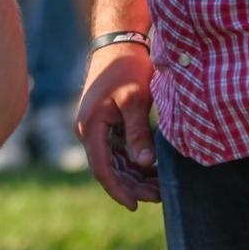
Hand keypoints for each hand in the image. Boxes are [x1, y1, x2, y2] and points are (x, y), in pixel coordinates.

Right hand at [75, 43, 158, 208]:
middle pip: (108, 169)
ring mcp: (95, 127)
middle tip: (159, 197)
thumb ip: (138, 133)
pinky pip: (117, 150)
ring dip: (134, 176)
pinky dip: (134, 162)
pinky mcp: (105, 123)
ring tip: (160, 187)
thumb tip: (144, 164)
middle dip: (132, 186)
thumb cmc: (127, 69)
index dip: (118, 190)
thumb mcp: (135, 100)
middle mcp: (88, 130)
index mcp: (91, 127)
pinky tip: (153, 169)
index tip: (136, 206)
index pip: (102, 169)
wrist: (118, 43)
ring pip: (114, 162)